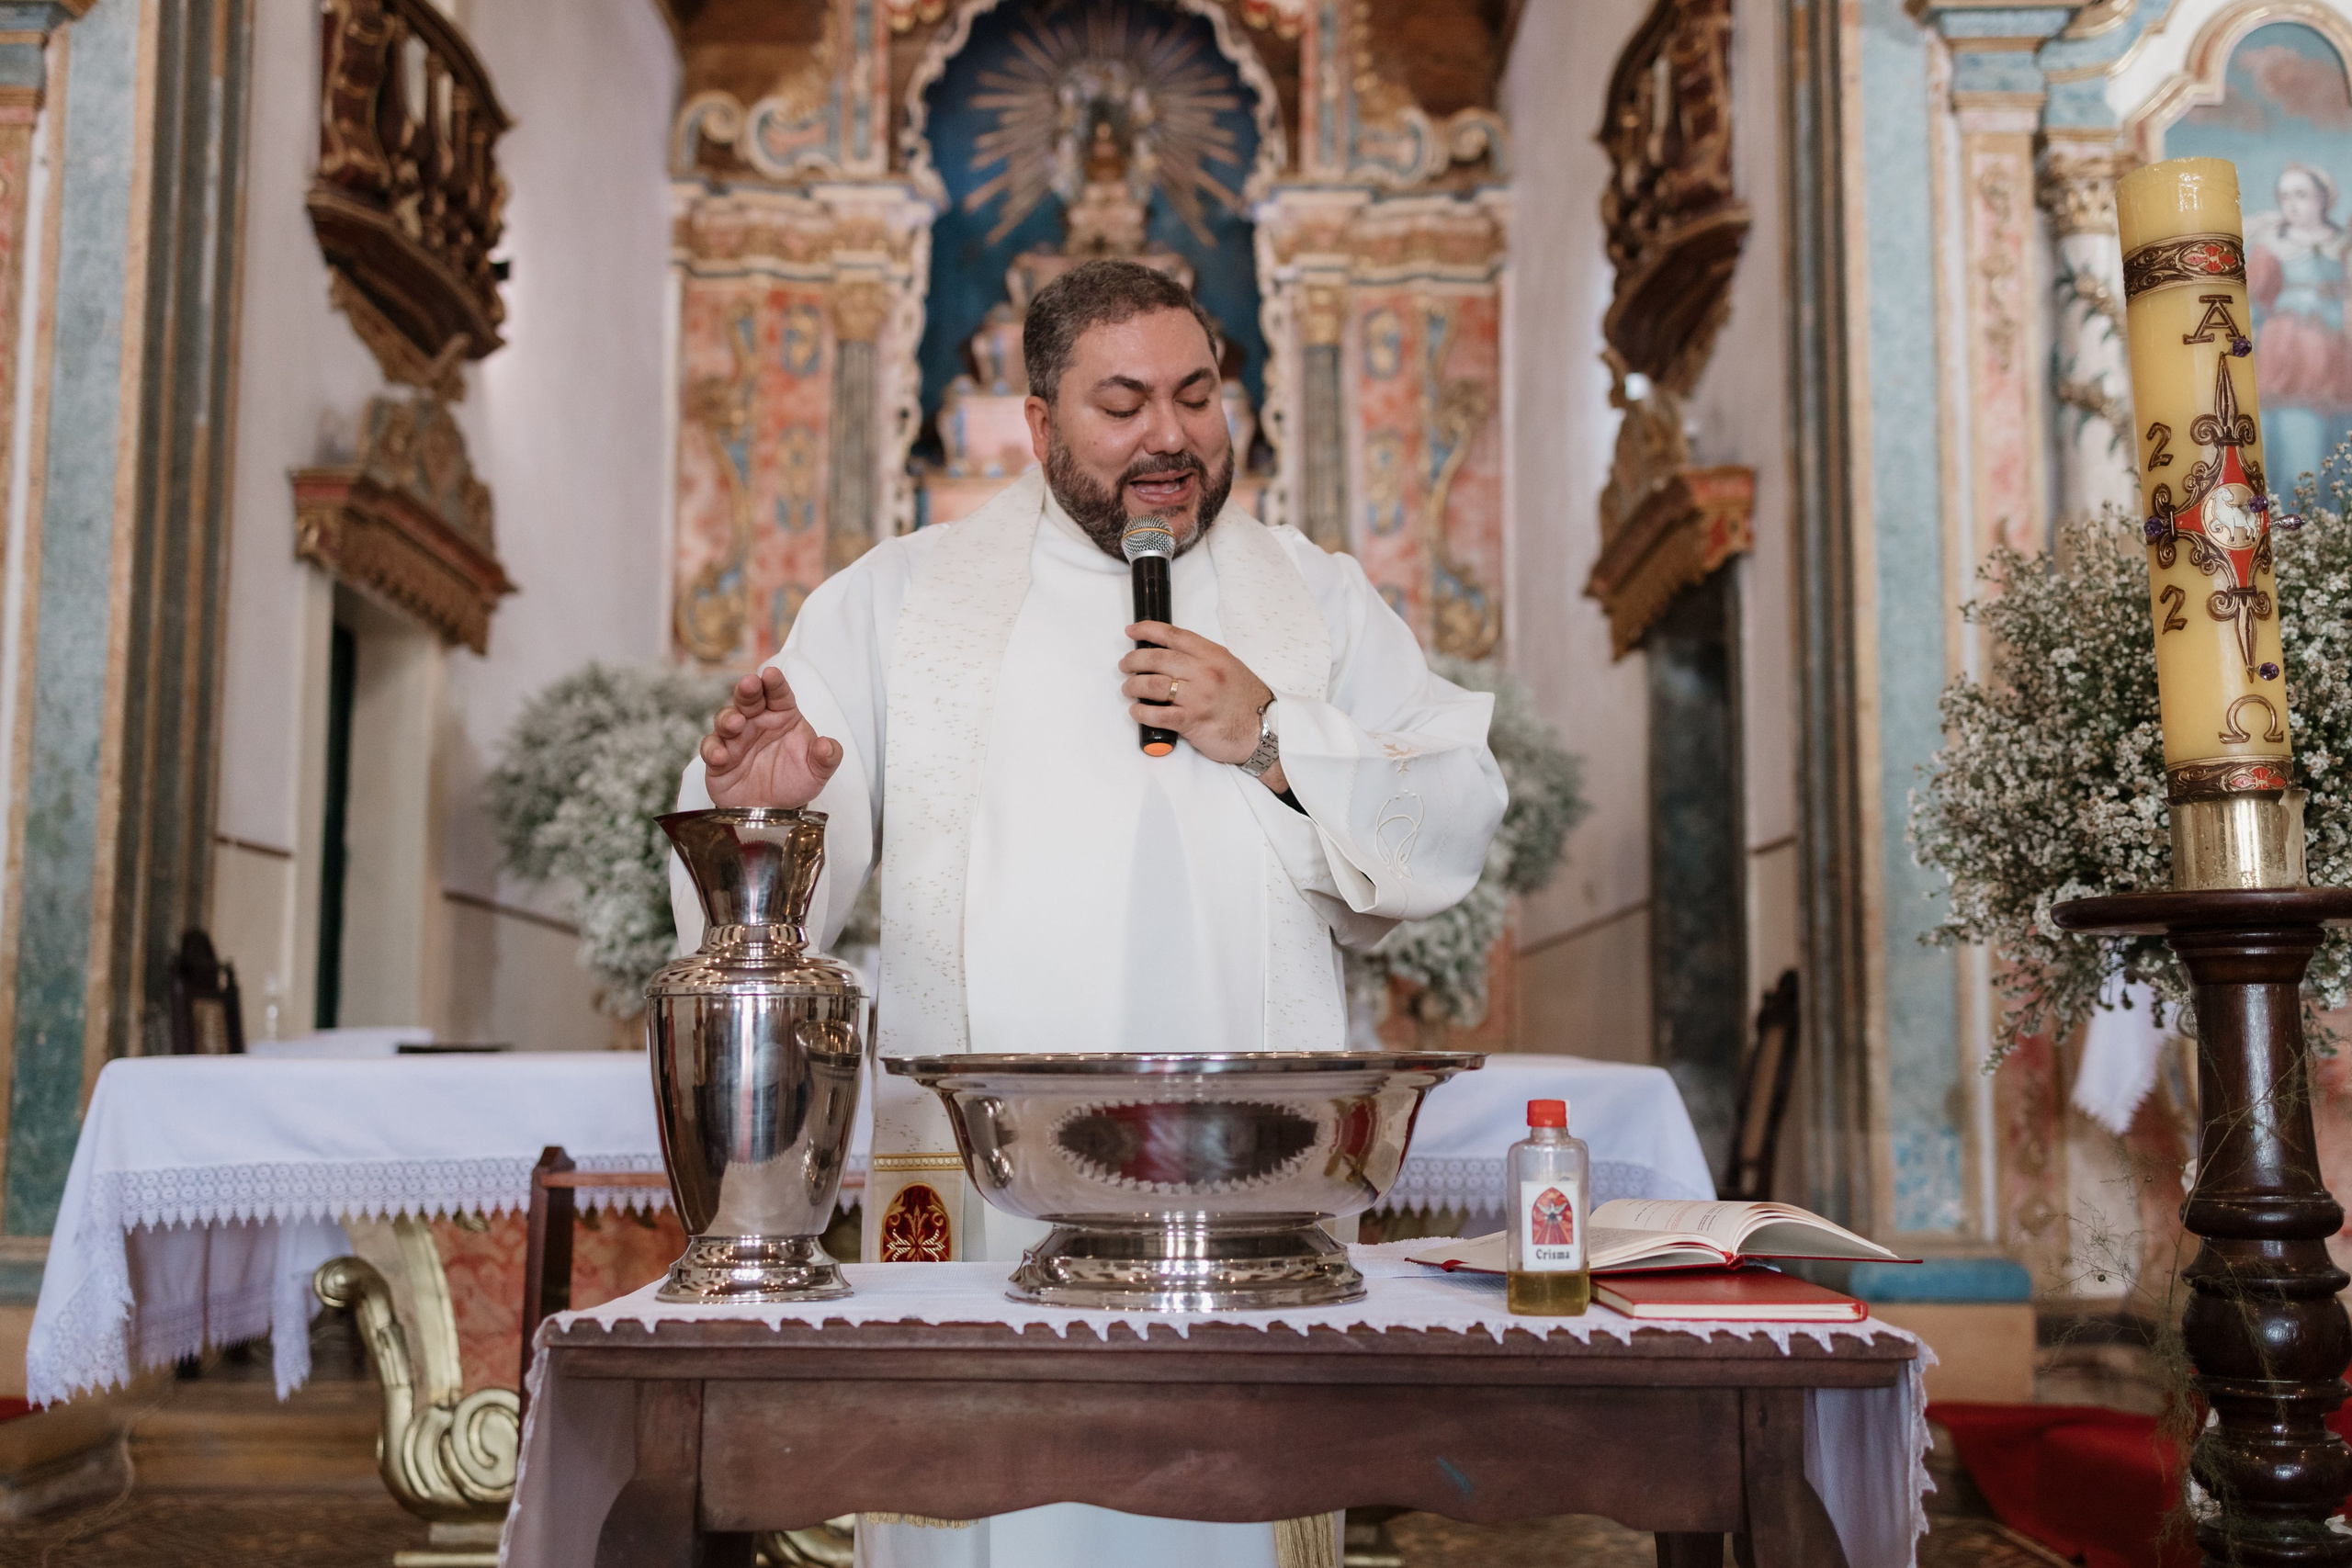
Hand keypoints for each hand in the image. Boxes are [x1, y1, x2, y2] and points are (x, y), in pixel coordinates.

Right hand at [699, 666, 843, 808]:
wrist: (772, 812)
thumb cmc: (794, 782)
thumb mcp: (817, 772)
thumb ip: (827, 758)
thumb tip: (828, 746)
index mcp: (782, 717)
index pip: (779, 694)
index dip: (775, 683)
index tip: (772, 675)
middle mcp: (757, 722)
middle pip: (749, 699)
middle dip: (748, 690)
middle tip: (749, 684)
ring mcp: (735, 739)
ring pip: (726, 719)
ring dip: (728, 719)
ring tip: (736, 724)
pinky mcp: (718, 758)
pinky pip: (711, 748)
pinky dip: (713, 750)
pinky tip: (721, 756)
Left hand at [1121, 623, 1275, 770]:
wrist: (1265, 731)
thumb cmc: (1246, 701)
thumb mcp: (1229, 668)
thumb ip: (1203, 660)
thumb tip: (1168, 657)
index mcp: (1213, 655)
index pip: (1174, 636)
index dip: (1148, 630)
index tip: (1132, 631)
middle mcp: (1205, 672)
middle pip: (1157, 659)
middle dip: (1134, 660)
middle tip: (1125, 665)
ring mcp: (1198, 697)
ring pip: (1152, 685)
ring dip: (1133, 686)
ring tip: (1129, 689)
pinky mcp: (1192, 721)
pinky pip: (1157, 714)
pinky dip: (1141, 712)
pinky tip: (1137, 711)